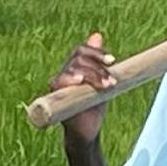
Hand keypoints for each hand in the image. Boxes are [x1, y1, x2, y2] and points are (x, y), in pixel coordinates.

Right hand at [50, 32, 116, 147]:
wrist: (87, 131)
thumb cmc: (93, 105)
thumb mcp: (101, 81)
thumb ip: (100, 62)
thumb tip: (96, 35)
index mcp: (75, 67)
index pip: (82, 50)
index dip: (96, 52)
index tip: (112, 61)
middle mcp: (65, 73)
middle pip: (78, 58)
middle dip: (98, 68)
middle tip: (112, 82)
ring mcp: (58, 84)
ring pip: (72, 69)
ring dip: (92, 75)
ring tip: (106, 86)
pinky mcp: (54, 96)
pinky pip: (58, 83)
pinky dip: (69, 80)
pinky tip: (79, 81)